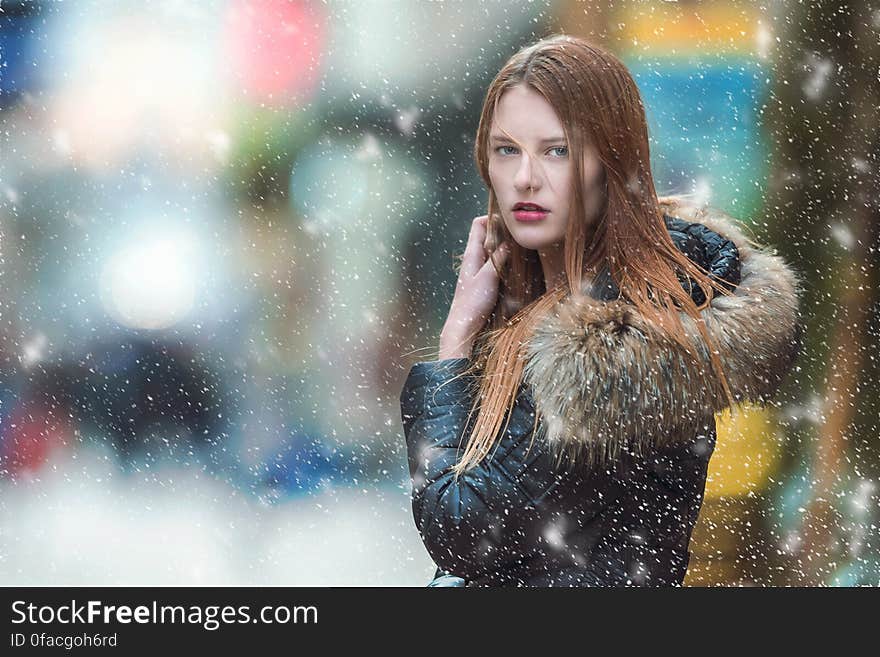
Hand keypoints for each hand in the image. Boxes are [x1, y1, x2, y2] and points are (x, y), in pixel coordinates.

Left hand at [439, 215, 509, 358]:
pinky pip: (496, 264)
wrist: (464, 326)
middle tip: (520, 233)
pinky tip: (517, 265)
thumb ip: (498, 258)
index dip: (492, 217)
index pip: (479, 224)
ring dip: (506, 247)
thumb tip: (509, 241)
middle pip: (488, 235)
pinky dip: (506, 260)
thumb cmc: (472, 302)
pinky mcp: (485, 281)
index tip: (509, 220)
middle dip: (503, 232)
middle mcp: (474, 259)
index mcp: (471, 254)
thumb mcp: (488, 277)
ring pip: (494, 250)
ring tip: (522, 247)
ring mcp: (480, 270)